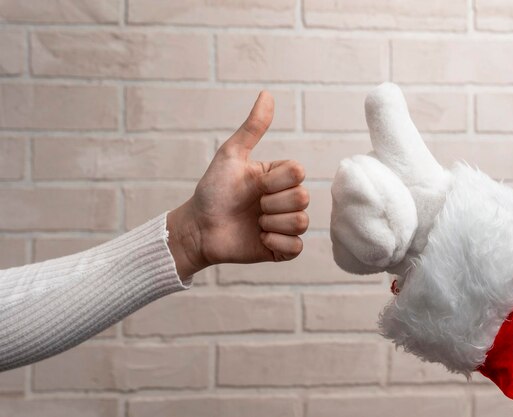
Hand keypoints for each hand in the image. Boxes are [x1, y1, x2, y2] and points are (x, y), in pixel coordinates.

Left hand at [167, 91, 309, 277]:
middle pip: (302, 198)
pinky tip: (260, 239)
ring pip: (301, 222)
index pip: (298, 173)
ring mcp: (286, 225)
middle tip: (252, 206)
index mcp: (280, 177)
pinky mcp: (282, 249)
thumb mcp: (231, 155)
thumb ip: (253, 128)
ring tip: (254, 223)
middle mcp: (287, 199)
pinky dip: (276, 243)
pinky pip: (296, 247)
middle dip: (271, 203)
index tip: (253, 185)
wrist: (199, 227)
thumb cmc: (213, 190)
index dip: (274, 181)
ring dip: (271, 224)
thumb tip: (267, 94)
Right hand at [331, 83, 450, 280]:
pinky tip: (386, 249)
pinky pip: (349, 256)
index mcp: (349, 173)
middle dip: (386, 216)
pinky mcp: (345, 254)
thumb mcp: (406, 151)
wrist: (438, 228)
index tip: (398, 188)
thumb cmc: (422, 187)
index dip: (380, 191)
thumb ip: (389, 122)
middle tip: (405, 215)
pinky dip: (373, 256)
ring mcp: (340, 227)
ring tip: (400, 234)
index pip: (350, 181)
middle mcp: (338, 199)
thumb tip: (382, 86)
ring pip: (351, 237)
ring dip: (385, 238)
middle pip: (348, 212)